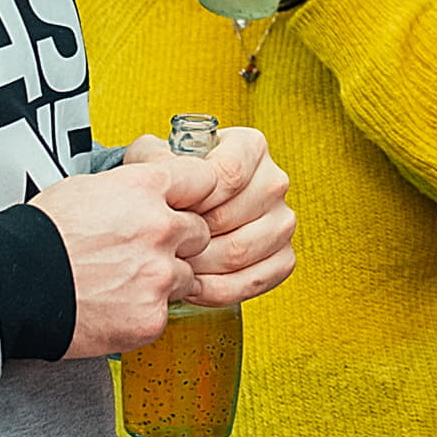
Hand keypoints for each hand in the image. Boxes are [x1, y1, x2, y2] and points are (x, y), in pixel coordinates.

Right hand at [27, 139, 209, 358]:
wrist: (13, 287)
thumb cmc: (40, 236)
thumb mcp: (86, 188)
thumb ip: (131, 187)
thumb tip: (149, 189)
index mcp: (145, 188)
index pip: (202, 179)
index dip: (193, 194)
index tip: (186, 203)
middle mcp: (160, 228)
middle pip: (199, 231)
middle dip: (178, 241)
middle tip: (141, 251)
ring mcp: (160, 275)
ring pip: (187, 276)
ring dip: (164, 279)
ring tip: (122, 282)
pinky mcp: (152, 316)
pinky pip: (166, 312)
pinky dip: (145, 311)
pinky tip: (115, 306)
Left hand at [156, 124, 297, 305]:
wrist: (184, 206)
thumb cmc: (171, 180)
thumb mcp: (153, 158)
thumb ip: (157, 162)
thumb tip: (167, 180)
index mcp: (251, 147)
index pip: (228, 175)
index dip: (195, 198)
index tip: (171, 209)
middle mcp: (274, 181)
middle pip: (231, 218)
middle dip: (190, 237)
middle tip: (163, 245)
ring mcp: (283, 221)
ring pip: (241, 252)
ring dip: (200, 267)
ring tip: (174, 265)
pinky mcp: (283, 257)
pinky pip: (255, 281)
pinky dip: (220, 290)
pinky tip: (194, 285)